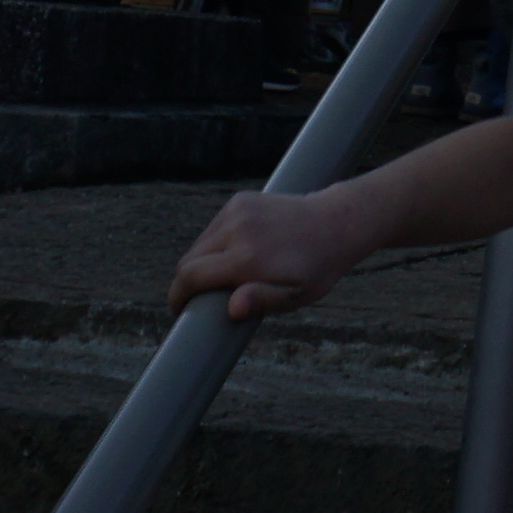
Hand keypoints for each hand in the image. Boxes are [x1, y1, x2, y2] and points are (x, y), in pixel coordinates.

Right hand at [169, 181, 380, 320]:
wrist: (335, 223)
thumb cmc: (316, 268)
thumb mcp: (295, 294)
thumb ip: (260, 302)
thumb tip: (232, 309)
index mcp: (246, 258)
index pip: (190, 276)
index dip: (177, 297)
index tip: (180, 312)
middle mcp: (236, 230)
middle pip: (189, 260)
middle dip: (188, 283)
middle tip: (202, 300)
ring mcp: (236, 211)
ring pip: (199, 243)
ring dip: (202, 262)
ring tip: (225, 278)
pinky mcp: (239, 200)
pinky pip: (213, 228)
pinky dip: (215, 244)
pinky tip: (236, 254)